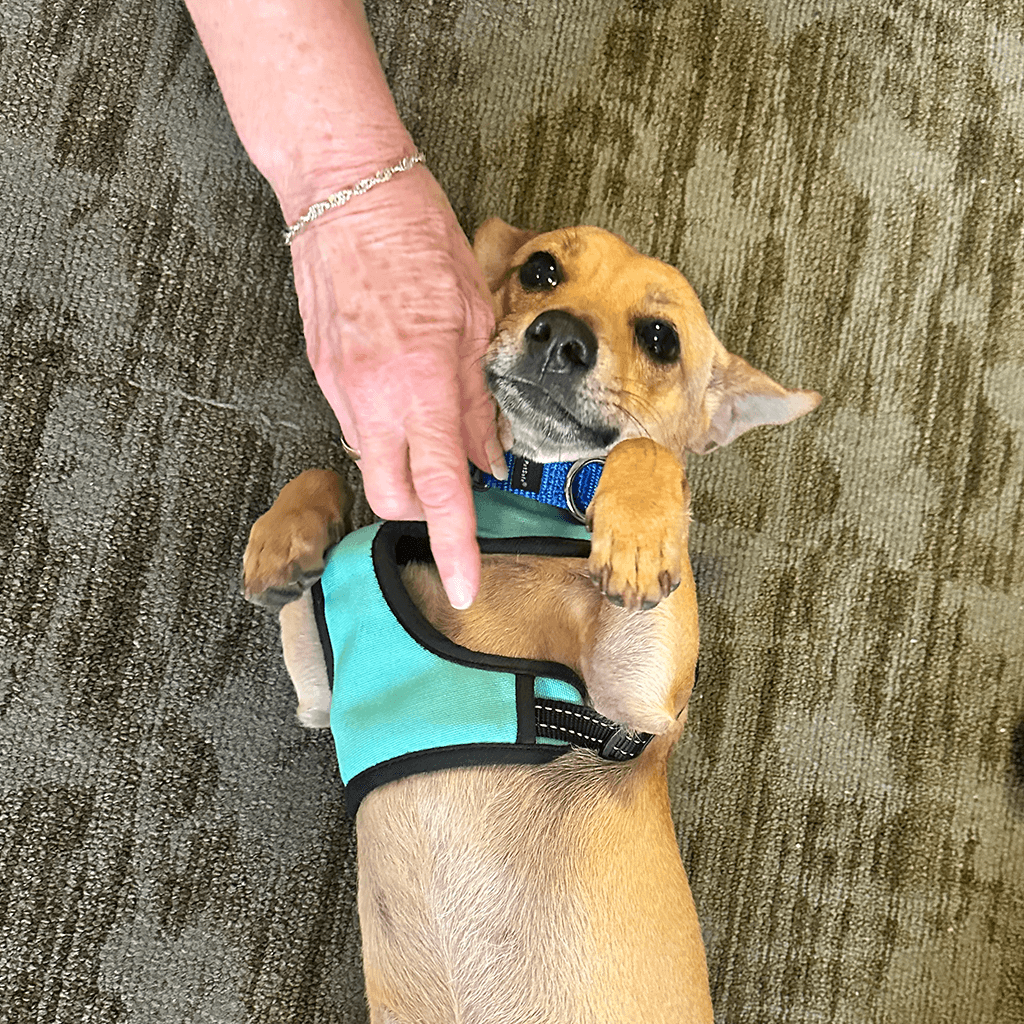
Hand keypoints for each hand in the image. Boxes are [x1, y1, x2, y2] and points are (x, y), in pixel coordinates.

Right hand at [289, 164, 503, 608]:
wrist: (343, 191)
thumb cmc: (418, 239)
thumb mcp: (474, 318)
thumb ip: (478, 401)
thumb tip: (489, 459)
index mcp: (420, 385)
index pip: (439, 491)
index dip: (455, 546)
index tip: (463, 587)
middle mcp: (372, 400)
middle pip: (393, 498)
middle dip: (425, 511)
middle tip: (457, 488)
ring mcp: (340, 390)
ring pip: (372, 465)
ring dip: (404, 468)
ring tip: (433, 427)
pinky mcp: (323, 375)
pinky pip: (356, 428)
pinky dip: (386, 432)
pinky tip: (405, 397)